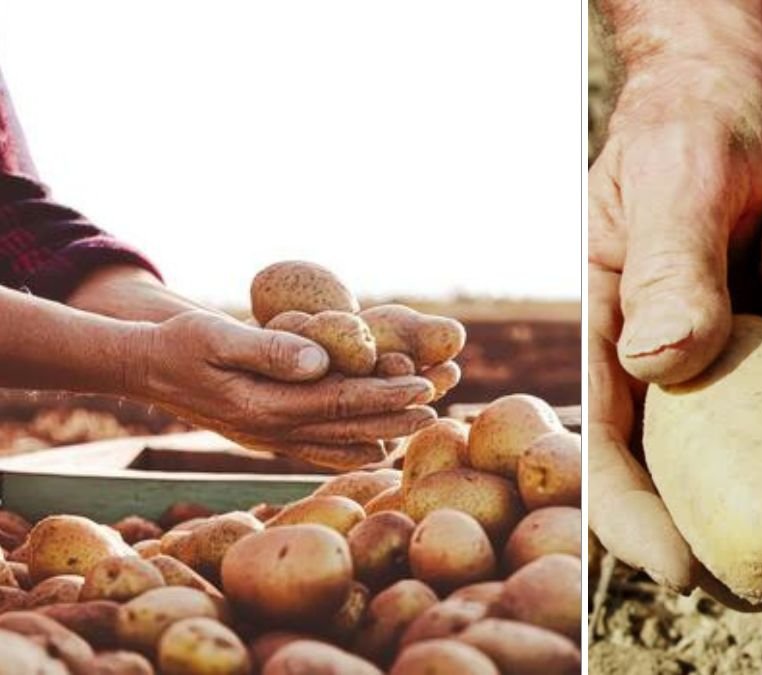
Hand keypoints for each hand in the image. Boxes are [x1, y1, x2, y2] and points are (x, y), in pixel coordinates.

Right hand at [126, 310, 436, 468]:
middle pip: (352, 426)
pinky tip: (383, 445)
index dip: (387, 394)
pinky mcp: (270, 434)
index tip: (427, 384)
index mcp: (265, 409)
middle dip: (401, 412)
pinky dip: (355, 446)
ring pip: (342, 440)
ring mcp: (272, 438)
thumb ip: (268, 350)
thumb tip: (320, 360)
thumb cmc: (179, 342)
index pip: (341, 403)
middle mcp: (273, 432)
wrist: (143, 367)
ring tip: (429, 417)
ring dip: (388, 428)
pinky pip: (322, 447)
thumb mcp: (215, 335)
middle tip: (446, 399)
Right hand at [588, 1, 761, 589]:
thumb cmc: (695, 121)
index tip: (677, 572)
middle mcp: (663, 364)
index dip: (628, 519)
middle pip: (674, 479)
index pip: (603, 445)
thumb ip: (669, 262)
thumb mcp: (676, 179)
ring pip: (742, 464)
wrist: (743, 90)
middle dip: (709, 548)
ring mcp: (727, 362)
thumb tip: (666, 361)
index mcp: (610, 335)